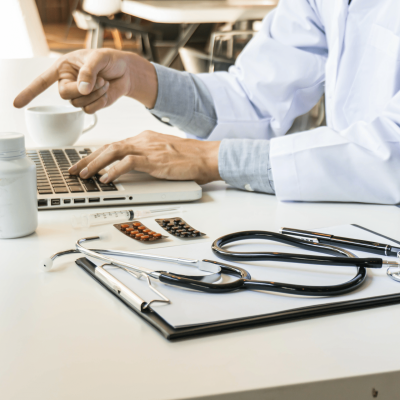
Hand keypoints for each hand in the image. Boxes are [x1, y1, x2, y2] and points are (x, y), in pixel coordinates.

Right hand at [13, 49, 157, 111]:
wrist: (126, 71)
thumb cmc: (110, 60)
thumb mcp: (98, 59)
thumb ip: (88, 72)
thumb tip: (82, 89)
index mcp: (63, 68)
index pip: (42, 81)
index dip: (29, 92)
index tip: (17, 103)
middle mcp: (68, 83)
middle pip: (65, 95)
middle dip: (83, 89)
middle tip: (99, 80)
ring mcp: (79, 95)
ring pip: (79, 104)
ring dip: (95, 94)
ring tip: (104, 82)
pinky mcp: (91, 104)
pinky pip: (89, 110)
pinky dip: (100, 102)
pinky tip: (106, 91)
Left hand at [68, 131, 220, 184]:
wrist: (206, 156)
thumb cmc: (189, 158)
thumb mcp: (163, 154)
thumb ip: (147, 157)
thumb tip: (132, 167)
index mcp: (145, 138)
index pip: (115, 145)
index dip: (97, 155)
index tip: (86, 163)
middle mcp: (143, 140)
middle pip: (109, 147)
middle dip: (88, 159)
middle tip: (75, 170)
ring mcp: (148, 148)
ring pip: (113, 152)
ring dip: (96, 164)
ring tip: (84, 175)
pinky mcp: (154, 159)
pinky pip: (128, 163)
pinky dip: (114, 170)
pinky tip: (106, 178)